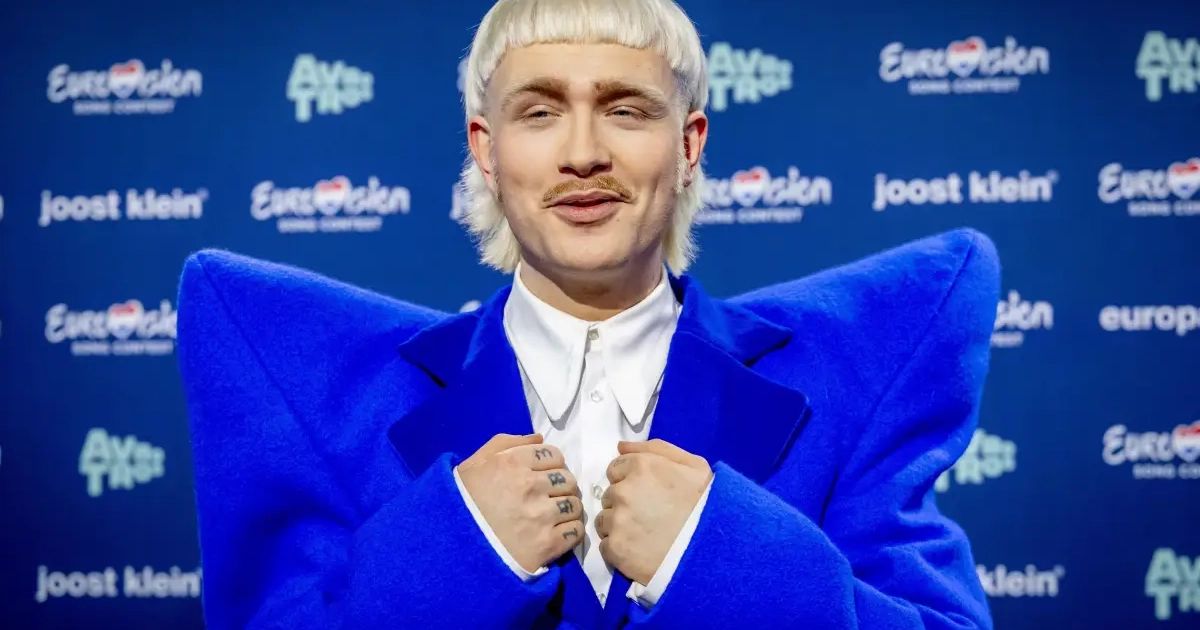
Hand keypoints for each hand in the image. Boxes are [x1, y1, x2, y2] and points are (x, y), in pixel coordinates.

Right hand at [457, 433, 584, 572]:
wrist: (451, 547)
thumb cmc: (463, 501)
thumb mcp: (475, 463)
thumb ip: (507, 444)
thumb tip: (539, 439)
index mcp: (514, 463)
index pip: (554, 455)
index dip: (550, 464)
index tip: (541, 476)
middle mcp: (531, 486)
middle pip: (568, 479)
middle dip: (560, 486)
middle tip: (546, 498)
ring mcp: (541, 516)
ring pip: (575, 504)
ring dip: (566, 509)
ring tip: (551, 516)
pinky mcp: (547, 545)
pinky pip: (576, 530)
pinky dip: (570, 531)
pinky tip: (555, 533)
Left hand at [595, 439, 712, 584]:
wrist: (713, 549)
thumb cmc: (708, 504)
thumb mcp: (694, 466)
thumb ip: (655, 449)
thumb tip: (621, 447)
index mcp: (640, 467)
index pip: (615, 469)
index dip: (630, 480)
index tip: (647, 494)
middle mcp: (624, 491)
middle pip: (610, 494)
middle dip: (625, 503)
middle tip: (649, 516)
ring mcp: (617, 521)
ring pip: (605, 520)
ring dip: (619, 526)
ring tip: (645, 535)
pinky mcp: (615, 549)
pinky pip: (606, 545)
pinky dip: (619, 548)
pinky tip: (640, 551)